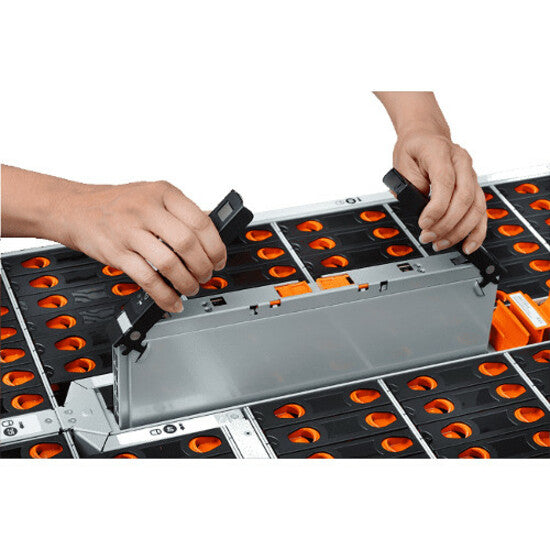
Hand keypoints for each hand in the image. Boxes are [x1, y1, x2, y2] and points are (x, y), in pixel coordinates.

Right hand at [55, 181, 226, 311]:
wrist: (75, 208)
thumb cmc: (118, 204)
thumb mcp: (153, 195)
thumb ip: (181, 212)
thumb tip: (212, 234)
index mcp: (163, 193)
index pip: (201, 222)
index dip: (216, 246)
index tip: (219, 260)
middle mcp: (147, 209)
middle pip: (188, 244)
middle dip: (204, 267)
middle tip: (206, 275)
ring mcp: (130, 231)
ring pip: (170, 263)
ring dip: (187, 282)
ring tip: (191, 287)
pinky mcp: (116, 253)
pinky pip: (147, 279)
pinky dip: (165, 296)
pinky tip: (172, 302)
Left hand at [393, 130, 486, 254]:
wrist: (427, 136)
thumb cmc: (414, 148)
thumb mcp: (402, 161)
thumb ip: (410, 183)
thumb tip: (420, 206)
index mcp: (441, 152)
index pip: (445, 182)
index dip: (436, 207)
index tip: (424, 223)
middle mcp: (462, 163)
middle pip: (464, 198)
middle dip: (446, 223)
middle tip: (428, 236)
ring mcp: (471, 175)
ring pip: (476, 207)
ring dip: (459, 231)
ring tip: (440, 243)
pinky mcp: (474, 188)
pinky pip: (481, 212)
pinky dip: (476, 231)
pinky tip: (468, 245)